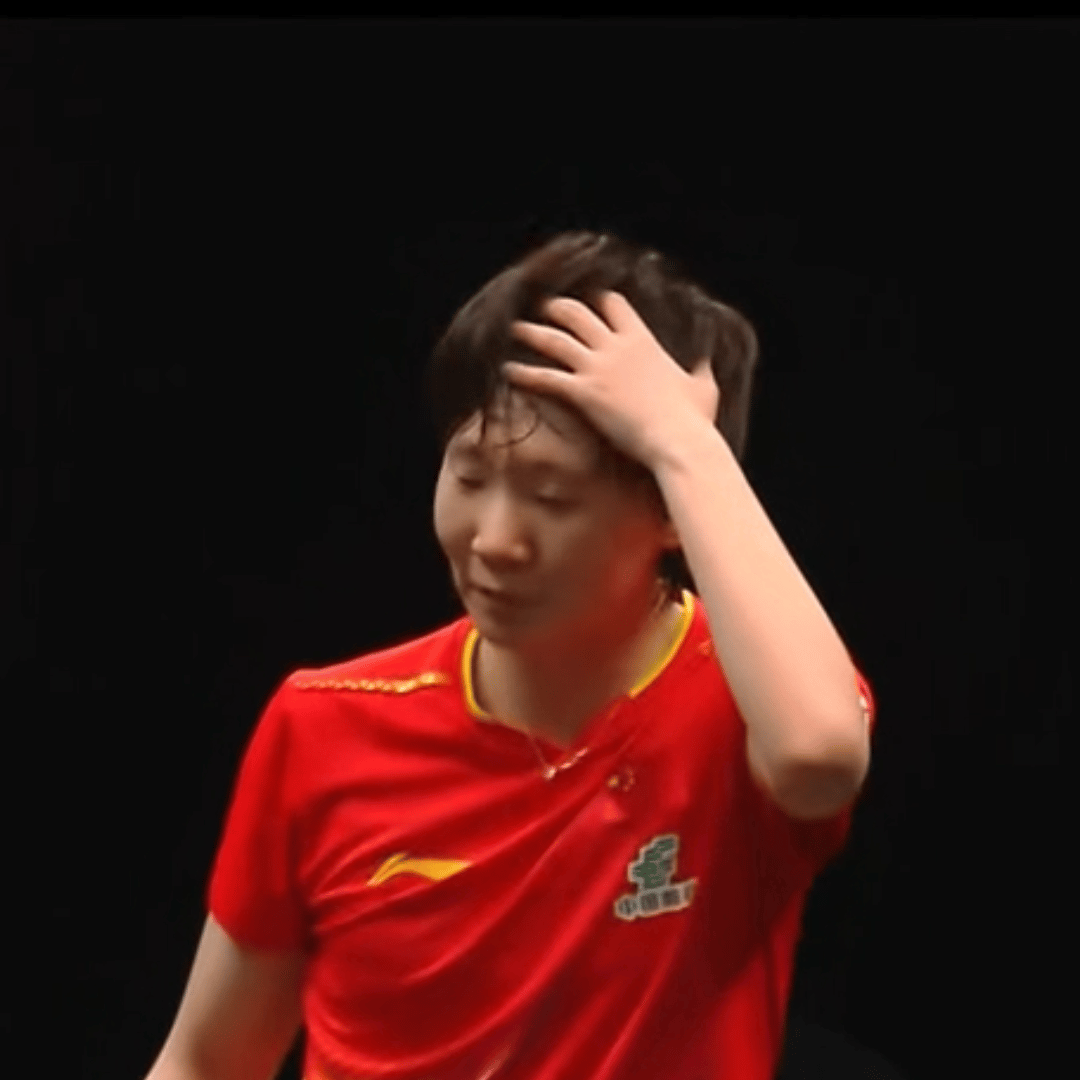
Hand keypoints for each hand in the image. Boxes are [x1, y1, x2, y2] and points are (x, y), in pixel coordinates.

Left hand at [505, 291, 719, 472]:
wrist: (678, 440)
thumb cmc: (693, 419)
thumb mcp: (703, 387)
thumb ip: (700, 371)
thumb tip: (705, 365)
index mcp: (643, 340)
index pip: (615, 305)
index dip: (599, 300)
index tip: (588, 300)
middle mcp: (617, 346)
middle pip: (577, 314)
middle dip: (557, 308)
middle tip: (542, 308)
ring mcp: (598, 368)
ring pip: (555, 340)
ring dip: (531, 332)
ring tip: (514, 329)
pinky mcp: (585, 393)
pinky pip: (546, 377)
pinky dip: (524, 373)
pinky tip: (507, 371)